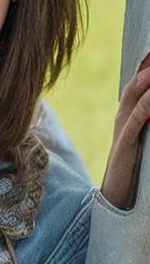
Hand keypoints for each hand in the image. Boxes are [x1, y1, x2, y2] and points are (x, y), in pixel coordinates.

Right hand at [102, 55, 149, 208]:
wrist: (116, 198)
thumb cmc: (133, 170)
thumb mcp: (141, 140)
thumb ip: (144, 118)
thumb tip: (148, 103)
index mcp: (127, 114)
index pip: (137, 84)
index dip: (146, 66)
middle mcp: (122, 117)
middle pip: (135, 84)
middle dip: (147, 67)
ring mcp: (122, 129)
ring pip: (135, 97)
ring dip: (147, 80)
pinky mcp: (125, 144)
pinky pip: (137, 119)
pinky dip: (146, 105)